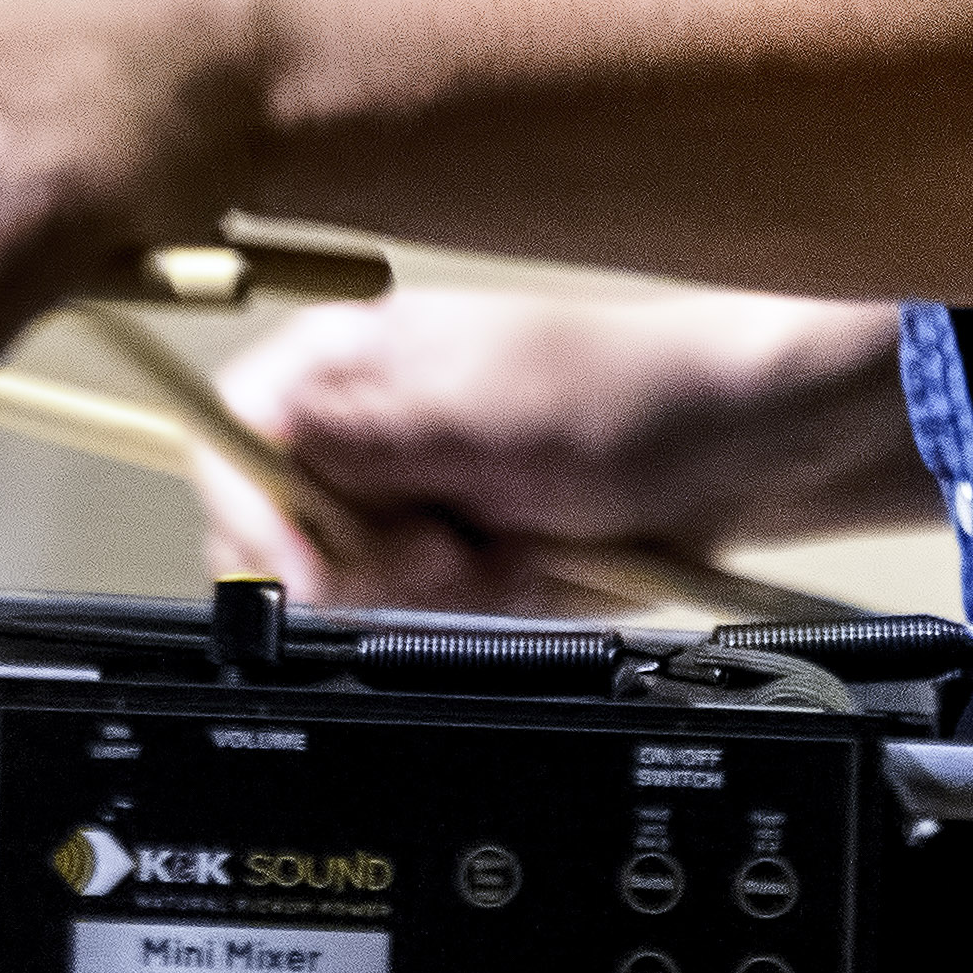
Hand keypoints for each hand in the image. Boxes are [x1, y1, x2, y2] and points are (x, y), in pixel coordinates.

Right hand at [191, 291, 925, 611]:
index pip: (229, 448)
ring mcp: (411, 487)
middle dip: (365, 567)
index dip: (262, 522)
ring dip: (432, 592)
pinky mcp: (456, 546)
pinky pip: (421, 613)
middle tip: (450, 549)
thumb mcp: (475, 410)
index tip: (325, 568)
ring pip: (353, 588)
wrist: (744, 449)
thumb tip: (246, 451)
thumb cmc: (626, 396)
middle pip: (283, 537)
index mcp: (344, 359)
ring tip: (505, 547)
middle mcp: (364, 421)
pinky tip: (527, 566)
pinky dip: (475, 608)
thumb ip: (352, 435)